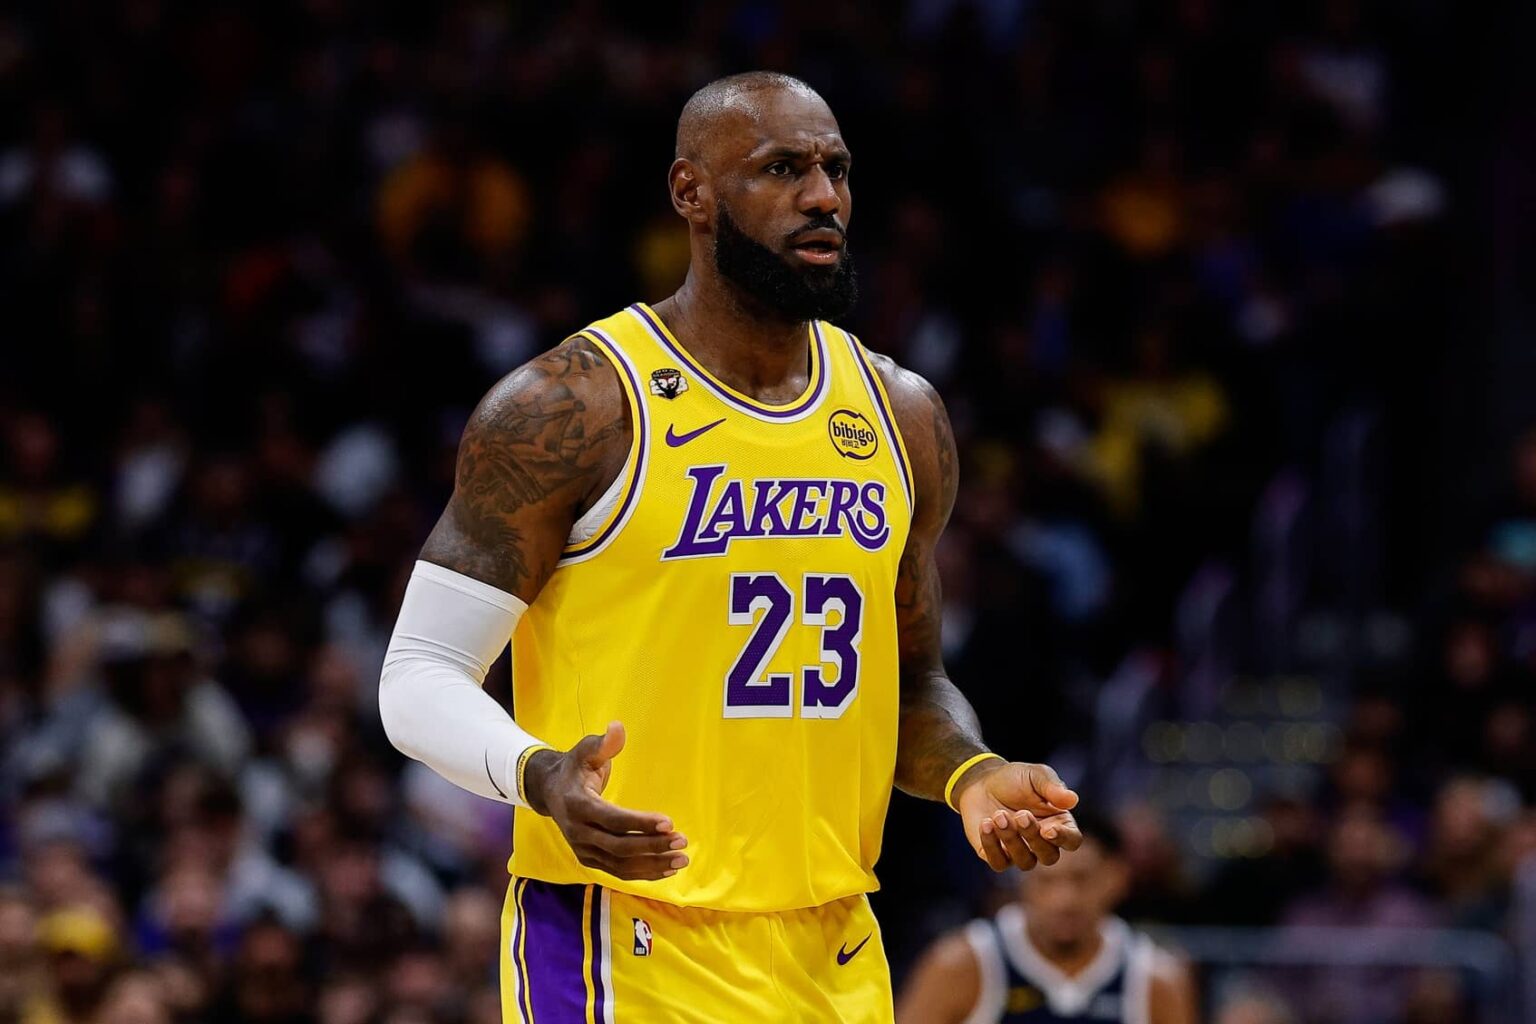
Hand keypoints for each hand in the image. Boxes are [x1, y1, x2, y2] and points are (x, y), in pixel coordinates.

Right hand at [522, 721, 688, 880]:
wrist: (550, 790)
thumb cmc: (575, 767)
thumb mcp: (585, 750)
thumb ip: (603, 743)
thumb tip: (618, 727)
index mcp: (577, 805)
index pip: (612, 819)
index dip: (640, 823)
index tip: (670, 823)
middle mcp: (578, 832)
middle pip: (619, 847)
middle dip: (653, 846)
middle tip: (682, 842)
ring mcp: (582, 849)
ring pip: (620, 865)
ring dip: (652, 865)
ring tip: (681, 859)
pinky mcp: (589, 860)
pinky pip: (617, 872)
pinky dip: (642, 873)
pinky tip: (666, 869)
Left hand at [954, 760, 1082, 871]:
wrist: (981, 782)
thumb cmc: (1014, 779)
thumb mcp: (1035, 775)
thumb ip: (1053, 787)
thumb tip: (1072, 800)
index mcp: (1059, 823)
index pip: (1071, 840)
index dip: (1063, 839)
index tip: (1048, 830)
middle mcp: (1042, 842)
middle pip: (1049, 857)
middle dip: (1033, 837)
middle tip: (1020, 814)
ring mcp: (1020, 852)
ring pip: (1025, 862)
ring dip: (1011, 840)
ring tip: (998, 815)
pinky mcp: (997, 855)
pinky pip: (999, 863)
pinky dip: (992, 845)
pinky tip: (985, 824)